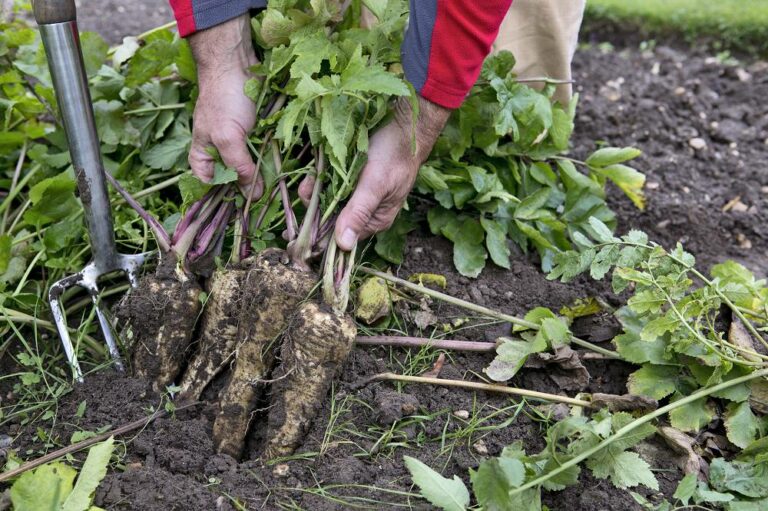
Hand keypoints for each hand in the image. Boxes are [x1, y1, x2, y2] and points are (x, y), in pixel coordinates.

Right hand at [188, 15, 261, 196]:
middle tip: (267, 196)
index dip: (224, 196)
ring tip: (279, 183)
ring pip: (252, 168)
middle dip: (249, 187)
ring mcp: (239, 143)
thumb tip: (253, 198)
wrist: (237, 62)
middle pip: (234, 181)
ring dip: (264, 175)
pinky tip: (284, 165)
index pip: (210, 186)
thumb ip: (239, 168)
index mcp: (202, 156)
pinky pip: (264, 152)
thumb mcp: (228, 138)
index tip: (243, 205)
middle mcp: (219, 152)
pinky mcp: (256, 133)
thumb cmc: (224, 99)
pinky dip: (272, 158)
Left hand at [299, 96, 451, 250]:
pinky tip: (318, 168)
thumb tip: (344, 246)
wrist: (404, 124)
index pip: (342, 236)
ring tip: (312, 176)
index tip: (306, 215)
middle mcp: (364, 212)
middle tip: (308, 186)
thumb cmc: (394, 155)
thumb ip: (358, 213)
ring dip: (317, 188)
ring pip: (328, 200)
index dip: (321, 228)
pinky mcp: (351, 179)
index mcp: (375, 221)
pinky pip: (330, 184)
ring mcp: (357, 195)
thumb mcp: (375, 185)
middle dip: (317, 204)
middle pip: (332, 218)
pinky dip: (322, 177)